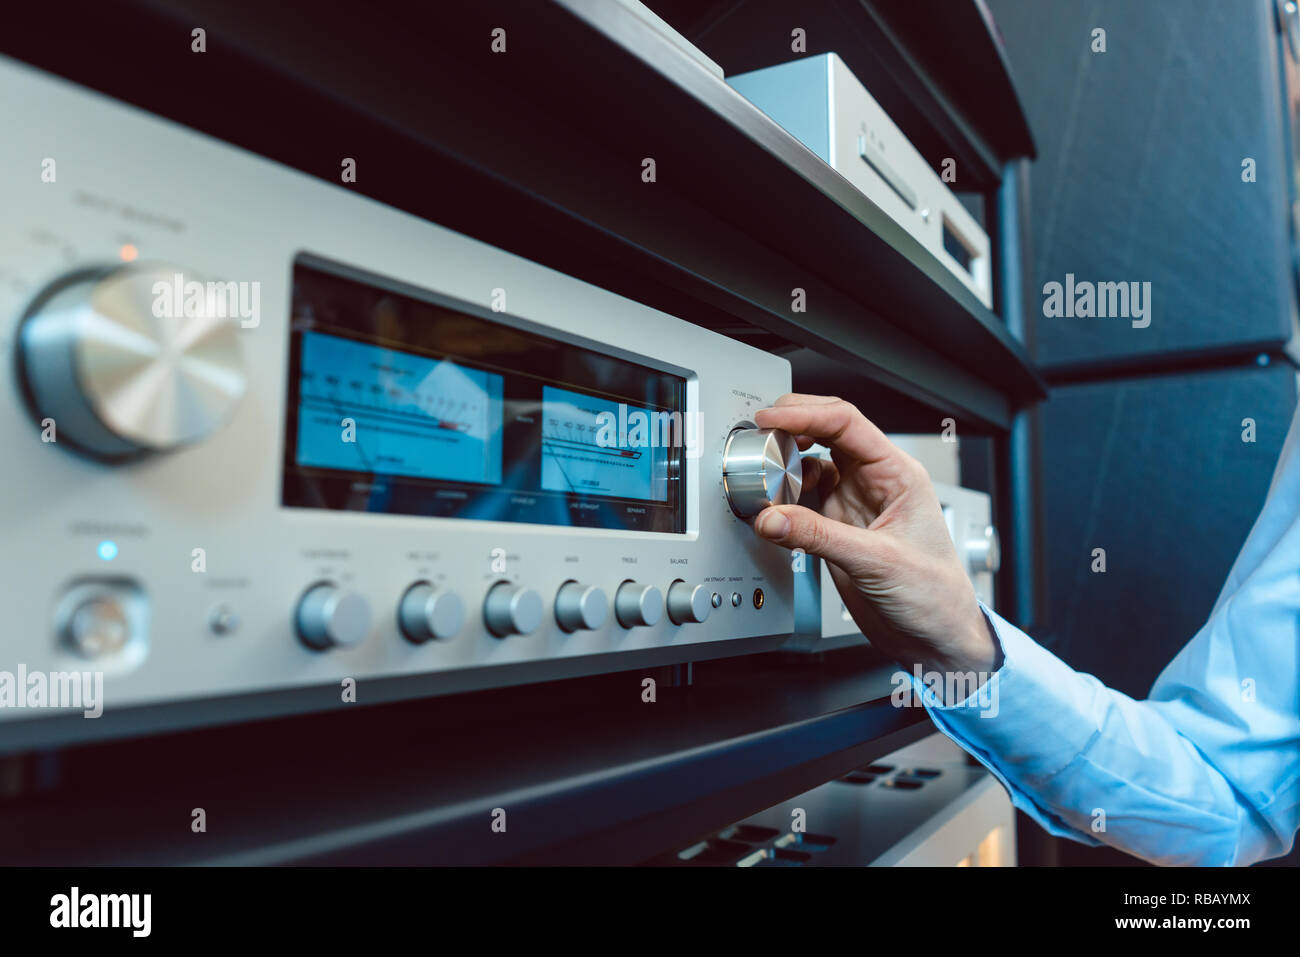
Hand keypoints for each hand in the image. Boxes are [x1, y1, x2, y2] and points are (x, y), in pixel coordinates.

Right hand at [752, 394, 996, 676]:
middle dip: (791, 427)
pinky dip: (783, 501)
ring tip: (762, 475)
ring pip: (812, 465)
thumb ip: (819, 537)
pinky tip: (774, 510)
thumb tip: (771, 516)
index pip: (846, 423)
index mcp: (897, 474)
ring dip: (785, 466)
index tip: (771, 418)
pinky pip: (803, 501)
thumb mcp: (877, 562)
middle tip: (758, 433)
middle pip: (827, 433)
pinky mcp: (838, 529)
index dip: (805, 414)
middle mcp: (875, 482)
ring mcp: (854, 504)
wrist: (937, 638)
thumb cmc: (936, 596)